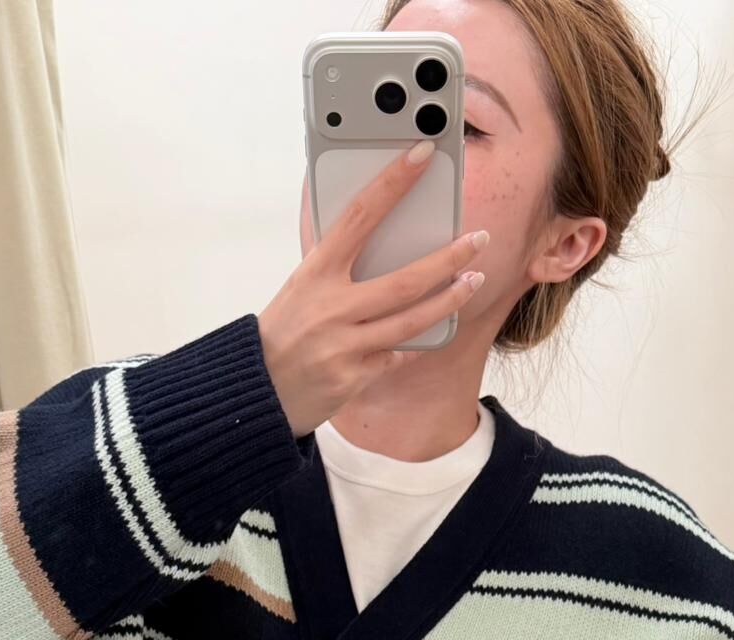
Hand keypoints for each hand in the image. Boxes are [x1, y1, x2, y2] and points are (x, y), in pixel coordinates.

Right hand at [257, 141, 488, 437]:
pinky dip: (411, 344)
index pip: (359, 216)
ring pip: (412, 320)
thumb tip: (378, 237)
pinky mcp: (354, 377)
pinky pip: (396, 355)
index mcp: (314, 273)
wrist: (256, 391)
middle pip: (405, 279)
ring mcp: (344, 345)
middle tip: (477, 240)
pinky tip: (426, 331)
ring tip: (474, 280)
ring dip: (450, 299)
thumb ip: (337, 268)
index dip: (392, 182)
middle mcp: (331, 307)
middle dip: (449, 258)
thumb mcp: (301, 288)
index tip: (421, 154)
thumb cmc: (283, 333)